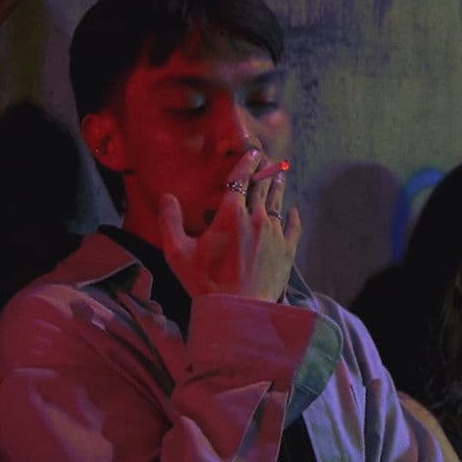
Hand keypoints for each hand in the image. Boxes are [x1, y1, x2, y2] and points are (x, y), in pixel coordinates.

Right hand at [159, 150, 301, 301]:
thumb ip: (169, 221)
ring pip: (277, 202)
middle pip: (262, 187)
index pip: (240, 178)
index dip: (247, 162)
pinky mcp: (287, 250)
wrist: (237, 309)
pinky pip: (293, 227)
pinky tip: (293, 210)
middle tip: (268, 159)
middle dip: (264, 171)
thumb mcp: (177, 253)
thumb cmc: (204, 282)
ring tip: (280, 175)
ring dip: (278, 187)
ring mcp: (274, 234)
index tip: (253, 151)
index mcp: (230, 214)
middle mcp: (256, 218)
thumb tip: (167, 197)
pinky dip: (293, 216)